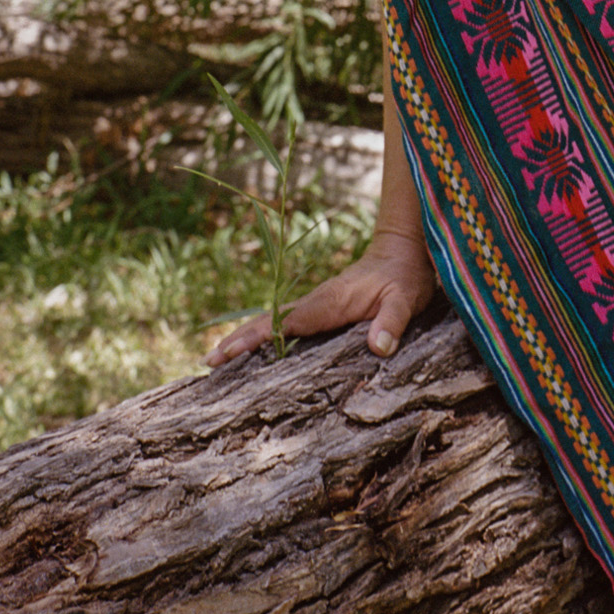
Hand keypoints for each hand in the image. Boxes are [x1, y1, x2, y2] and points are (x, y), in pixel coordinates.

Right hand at [204, 226, 437, 368]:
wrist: (403, 251)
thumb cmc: (405, 278)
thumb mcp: (406, 299)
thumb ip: (392, 321)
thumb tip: (379, 348)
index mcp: (330, 302)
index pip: (287, 322)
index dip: (258, 338)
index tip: (229, 352)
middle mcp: (316, 302)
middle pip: (270, 321)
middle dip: (239, 340)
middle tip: (207, 362)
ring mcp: (316, 304)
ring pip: (273, 321)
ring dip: (245, 338)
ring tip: (214, 359)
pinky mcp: (320, 308)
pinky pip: (285, 322)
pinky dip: (262, 335)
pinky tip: (250, 351)